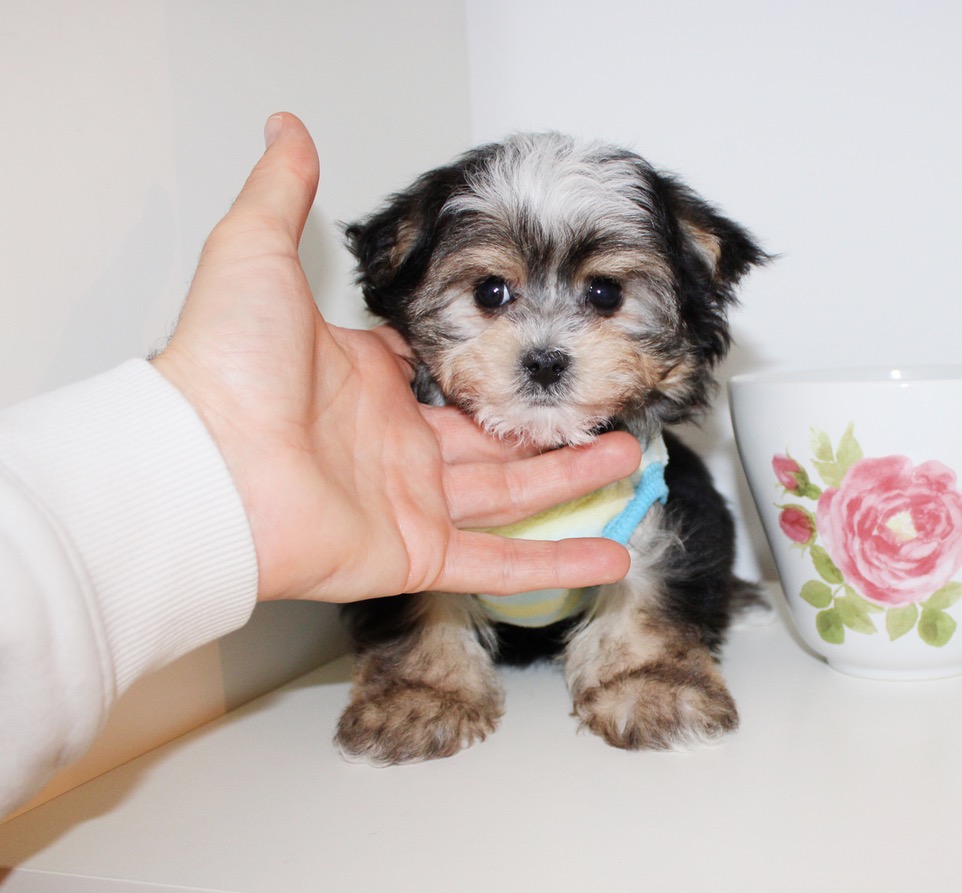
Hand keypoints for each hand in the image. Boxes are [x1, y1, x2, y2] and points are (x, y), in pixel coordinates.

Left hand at [152, 113, 637, 601]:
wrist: (201, 467)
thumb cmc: (225, 367)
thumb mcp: (257, 254)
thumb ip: (284, 193)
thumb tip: (288, 129)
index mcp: (366, 383)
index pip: (444, 371)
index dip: (494, 357)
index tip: (542, 340)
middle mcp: (392, 445)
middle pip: (491, 434)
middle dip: (550, 418)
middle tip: (599, 397)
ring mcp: (406, 503)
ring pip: (510, 493)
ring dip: (572, 478)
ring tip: (630, 455)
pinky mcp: (415, 554)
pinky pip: (497, 563)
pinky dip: (555, 564)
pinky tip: (610, 559)